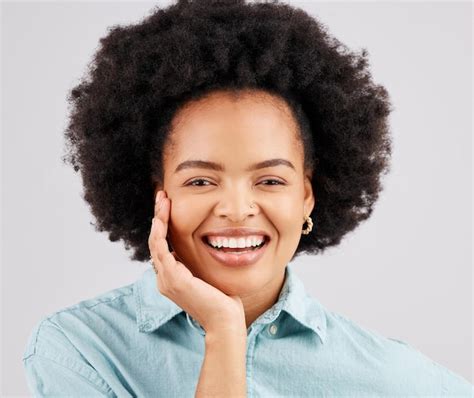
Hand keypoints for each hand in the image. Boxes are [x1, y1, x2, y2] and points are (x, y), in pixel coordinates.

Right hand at [148, 190, 245, 335]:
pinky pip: (161, 250)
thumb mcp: (206, 275)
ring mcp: (166, 279)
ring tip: (162, 200)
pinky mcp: (173, 279)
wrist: (225, 320)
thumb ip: (198, 263)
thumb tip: (202, 244)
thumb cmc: (222, 299)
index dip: (163, 225)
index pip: (162, 246)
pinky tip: (162, 219)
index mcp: (171, 278)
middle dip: (158, 216)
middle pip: (155, 241)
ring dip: (157, 219)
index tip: (168, 206)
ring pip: (155, 242)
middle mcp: (164, 278)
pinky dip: (160, 233)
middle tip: (162, 196)